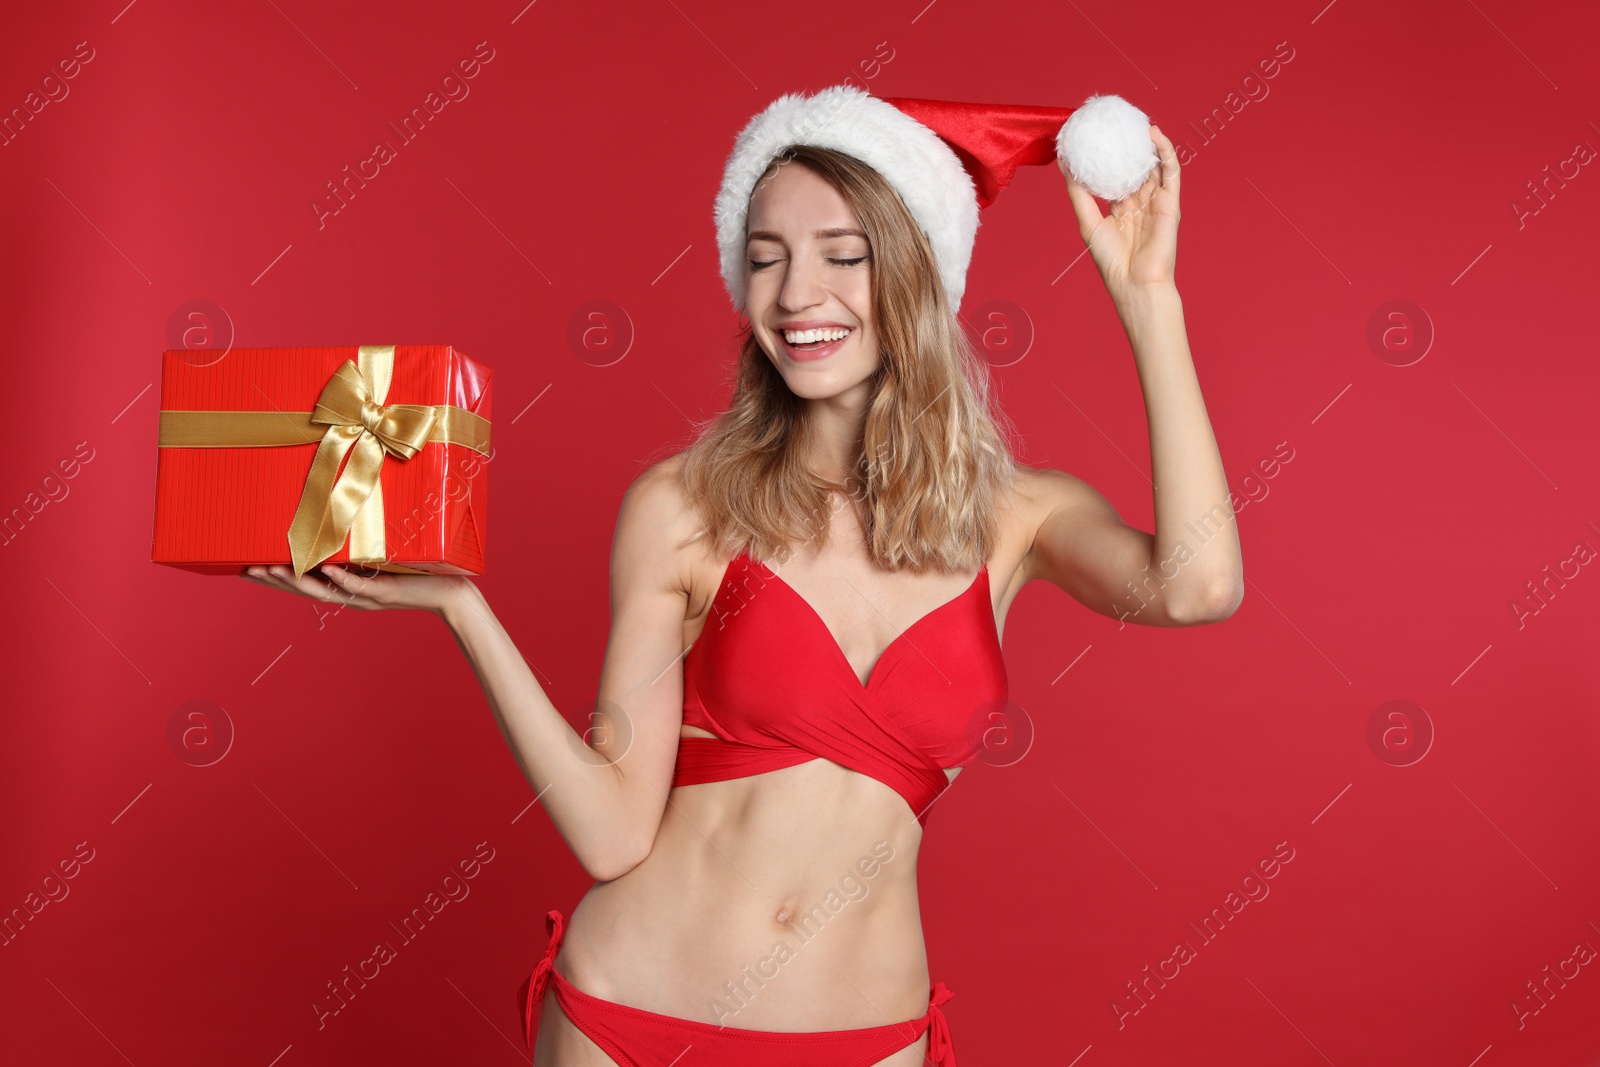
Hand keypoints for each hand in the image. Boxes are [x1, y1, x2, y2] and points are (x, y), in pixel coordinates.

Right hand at [240, 563, 473, 617]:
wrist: (449, 593)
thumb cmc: (415, 570)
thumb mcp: (380, 555)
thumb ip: (358, 544)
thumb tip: (336, 517)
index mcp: (344, 585)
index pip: (302, 581)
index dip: (273, 577)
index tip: (243, 566)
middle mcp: (350, 593)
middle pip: (304, 588)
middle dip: (274, 579)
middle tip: (244, 568)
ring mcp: (366, 595)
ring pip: (325, 590)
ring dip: (298, 580)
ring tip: (271, 568)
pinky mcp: (387, 592)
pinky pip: (362, 586)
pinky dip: (345, 579)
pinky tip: (329, 571)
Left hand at [1061, 124, 1179, 299]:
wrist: (1136, 283)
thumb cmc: (1112, 260)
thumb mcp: (1088, 222)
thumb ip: (1078, 192)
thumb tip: (1064, 163)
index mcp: (1121, 209)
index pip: (1115, 176)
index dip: (1108, 156)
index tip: (1094, 136)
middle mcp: (1140, 203)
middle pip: (1136, 166)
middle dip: (1127, 144)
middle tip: (1115, 121)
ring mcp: (1157, 201)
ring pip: (1154, 164)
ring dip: (1147, 142)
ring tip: (1135, 120)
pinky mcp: (1171, 202)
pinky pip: (1171, 170)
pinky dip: (1164, 150)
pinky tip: (1152, 133)